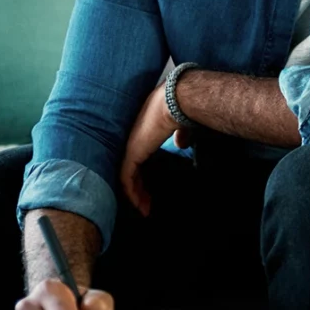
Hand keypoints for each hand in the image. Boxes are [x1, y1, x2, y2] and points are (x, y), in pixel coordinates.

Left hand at [120, 84, 176, 215]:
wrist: (175, 101)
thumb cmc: (181, 107)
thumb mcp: (181, 124)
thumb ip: (181, 134)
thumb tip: (182, 143)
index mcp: (144, 129)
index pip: (138, 154)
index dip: (143, 171)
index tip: (150, 184)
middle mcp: (133, 138)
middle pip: (131, 167)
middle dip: (138, 186)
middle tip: (146, 202)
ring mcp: (130, 146)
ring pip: (127, 176)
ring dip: (136, 194)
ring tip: (144, 208)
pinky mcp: (131, 154)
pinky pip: (127, 180)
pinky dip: (133, 195)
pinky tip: (140, 206)